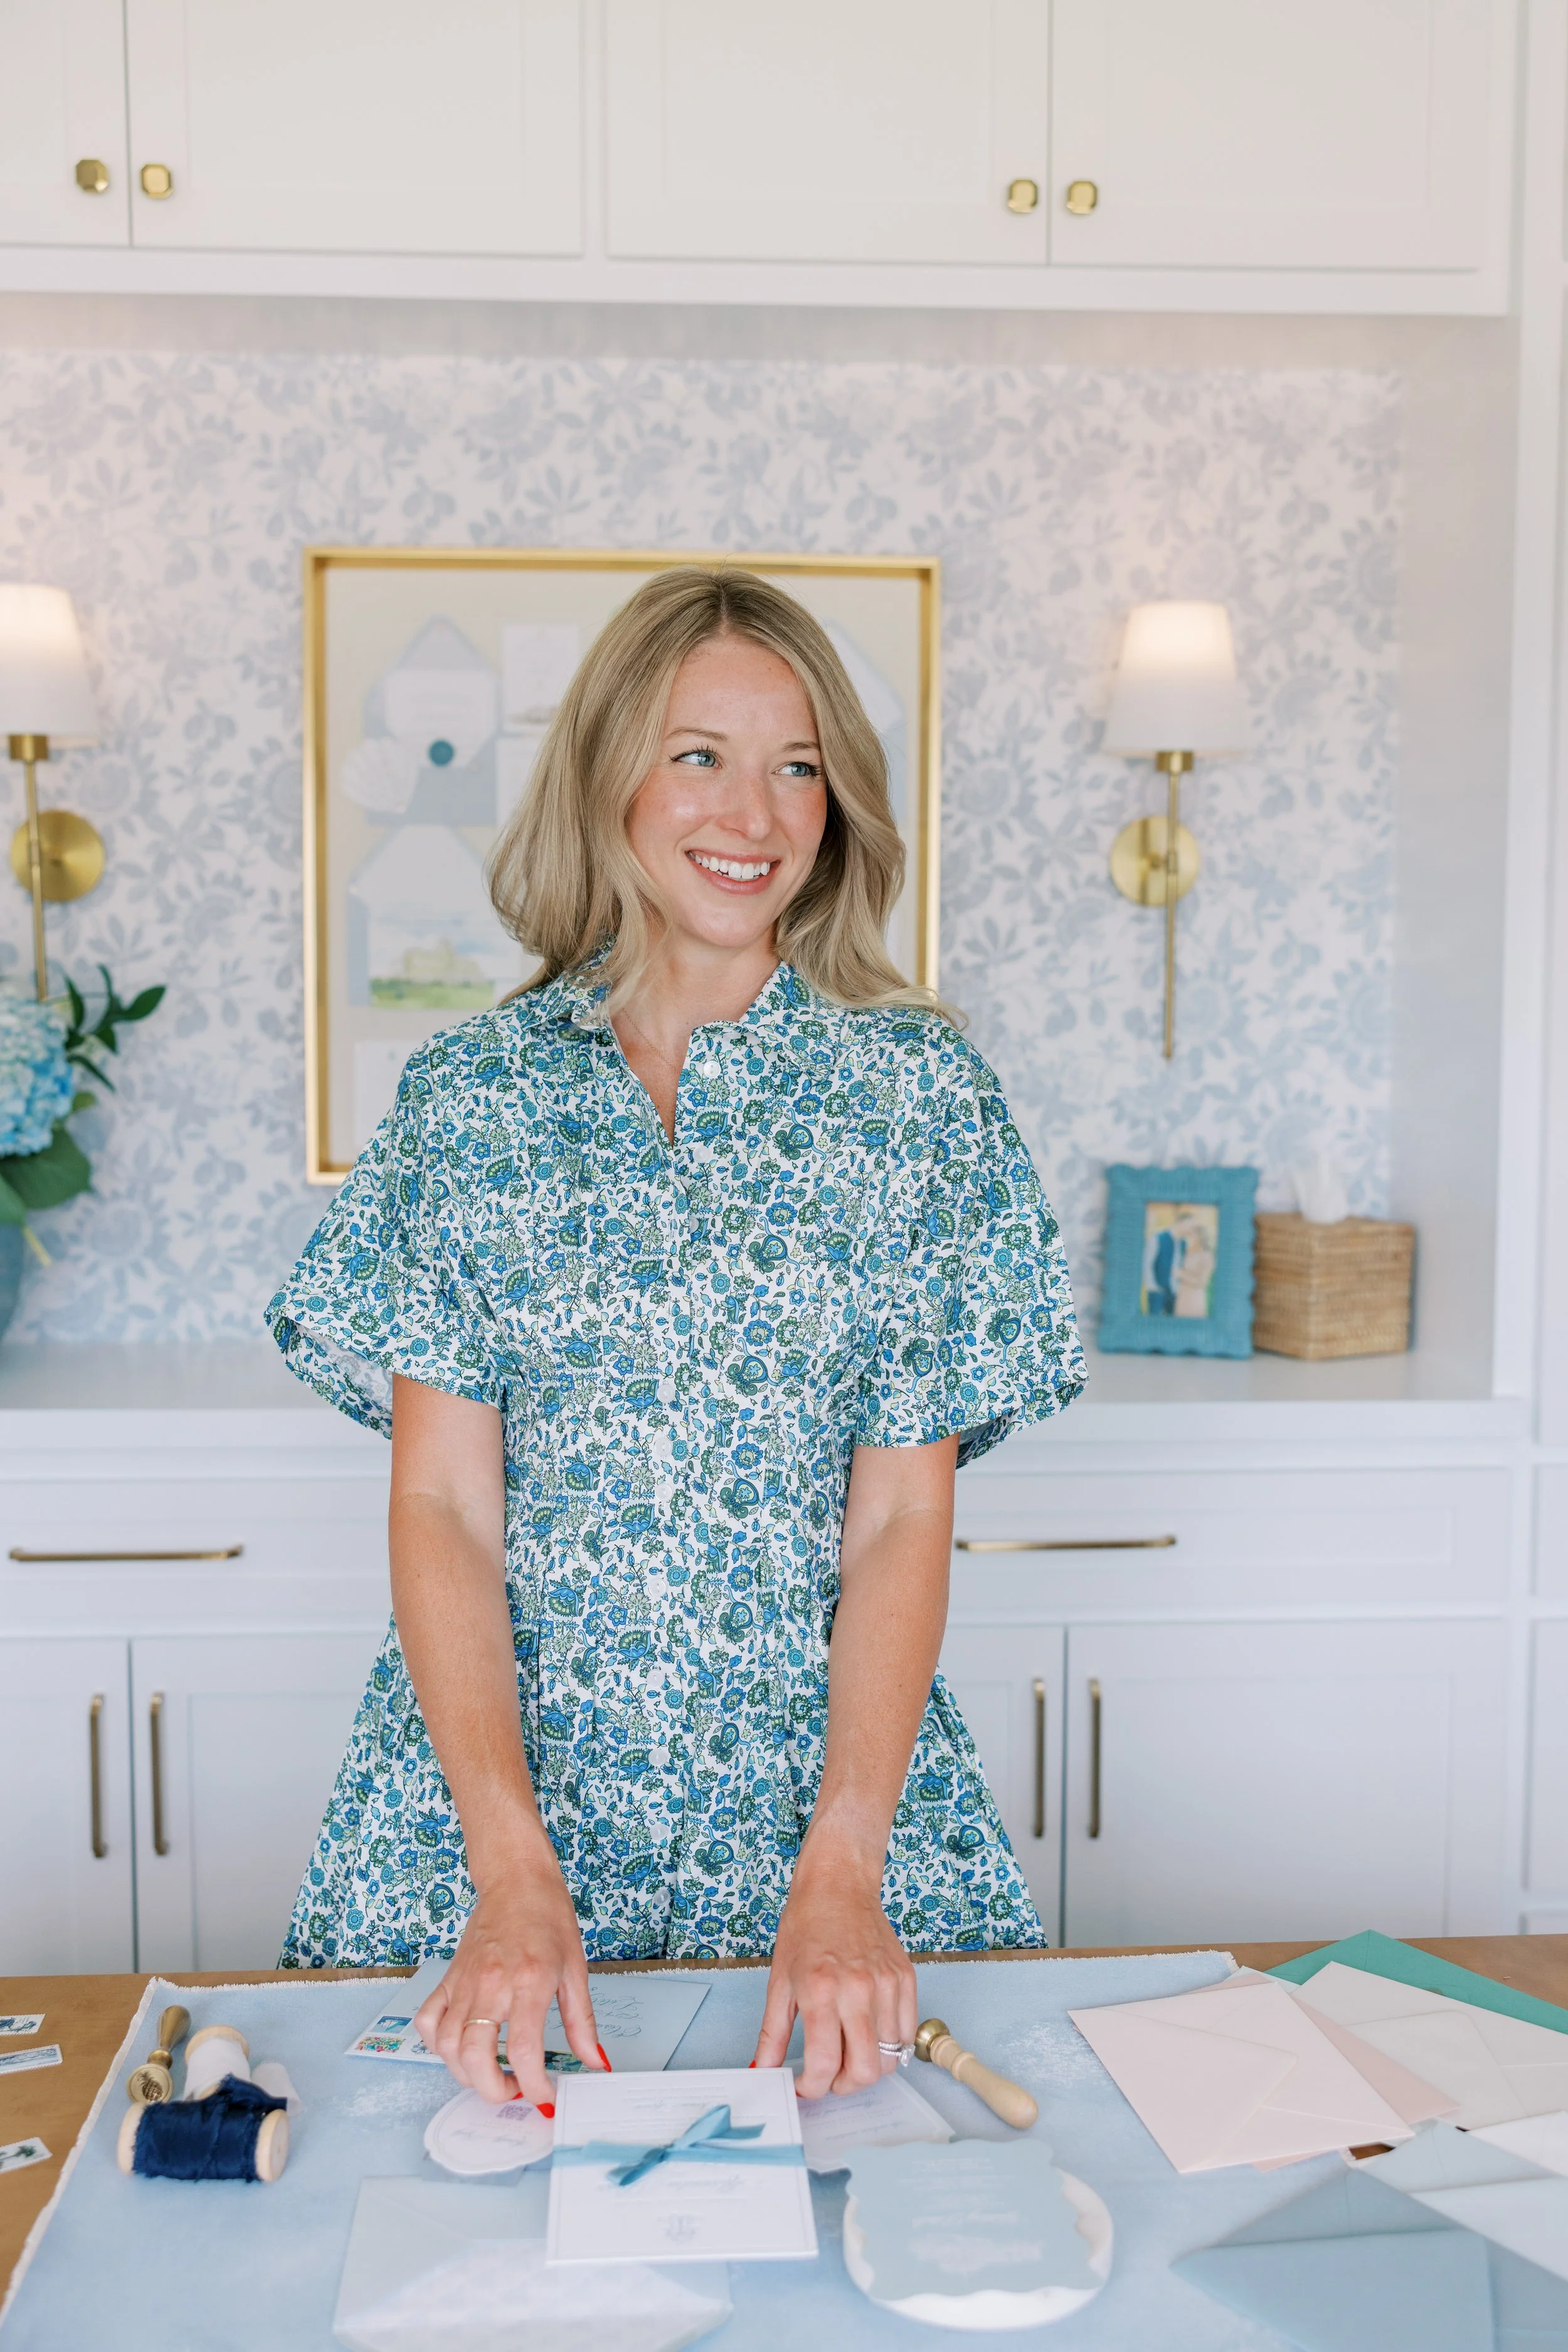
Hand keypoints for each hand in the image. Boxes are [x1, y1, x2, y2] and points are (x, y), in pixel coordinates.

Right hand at [413, 1852, 605, 2105]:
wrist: (517, 1879)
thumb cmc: (548, 1917)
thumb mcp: (576, 1970)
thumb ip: (583, 2023)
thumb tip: (594, 2062)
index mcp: (530, 1980)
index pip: (524, 2049)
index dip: (534, 2085)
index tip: (544, 2096)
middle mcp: (492, 1983)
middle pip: (476, 2057)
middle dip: (494, 2090)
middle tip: (515, 2090)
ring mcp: (464, 1981)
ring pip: (447, 2046)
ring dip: (466, 2074)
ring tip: (491, 2073)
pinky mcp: (448, 1978)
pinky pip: (428, 2021)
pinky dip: (437, 2044)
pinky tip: (460, 2046)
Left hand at [753, 1848, 915, 2096]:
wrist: (838, 1885)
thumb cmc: (806, 1926)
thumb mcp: (779, 1980)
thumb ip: (772, 2033)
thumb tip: (765, 2070)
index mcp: (820, 1990)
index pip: (824, 2063)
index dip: (813, 2087)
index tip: (805, 2085)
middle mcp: (857, 1989)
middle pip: (864, 2070)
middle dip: (843, 2086)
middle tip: (830, 2077)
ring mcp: (886, 1984)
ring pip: (889, 2057)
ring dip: (868, 2067)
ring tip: (849, 2053)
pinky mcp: (905, 1979)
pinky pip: (906, 2033)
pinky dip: (890, 2045)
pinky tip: (870, 2034)